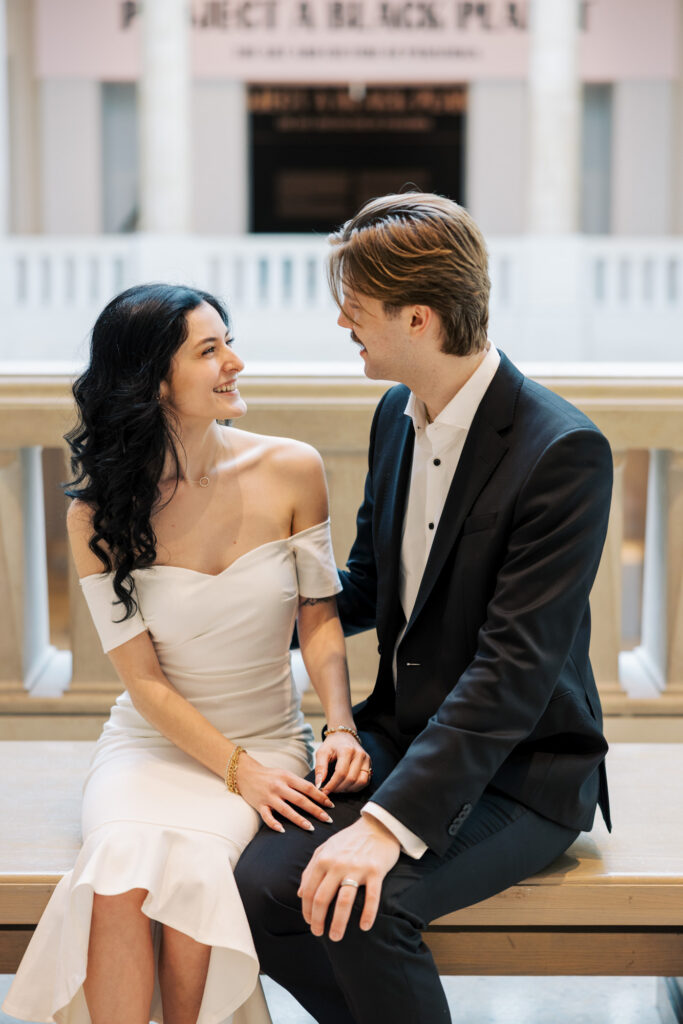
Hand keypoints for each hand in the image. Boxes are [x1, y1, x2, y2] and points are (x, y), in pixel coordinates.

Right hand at [237, 754, 334, 832]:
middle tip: (328, 819)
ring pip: (286, 810)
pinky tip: (282, 830)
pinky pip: (267, 816)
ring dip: (300, 820)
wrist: (245, 773)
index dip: (320, 796)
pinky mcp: (259, 805)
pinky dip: (274, 824)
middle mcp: (279, 786)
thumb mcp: (285, 774)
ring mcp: (269, 796)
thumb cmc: (269, 775)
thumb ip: (298, 783)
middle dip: (316, 810)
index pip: (308, 788)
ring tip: (311, 828)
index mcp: (288, 777)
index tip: (330, 805)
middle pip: (300, 800)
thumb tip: (317, 793)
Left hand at [298, 816, 399, 940]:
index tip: (310, 923)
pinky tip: (365, 927)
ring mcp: (357, 867)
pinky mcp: (375, 871)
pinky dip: (368, 914)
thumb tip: (299, 894)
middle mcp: (337, 864)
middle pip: (322, 898)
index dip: (307, 911)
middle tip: (319, 934)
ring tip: (336, 937)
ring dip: (338, 923)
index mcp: (323, 859)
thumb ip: (311, 869)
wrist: (378, 825)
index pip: (309, 891)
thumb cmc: (350, 839)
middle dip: (318, 920)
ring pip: (344, 901)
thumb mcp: (326, 848)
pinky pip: (371, 897)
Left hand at [315, 731, 371, 793]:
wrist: (344, 736)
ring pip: (361, 781)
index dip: (332, 785)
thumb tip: (319, 783)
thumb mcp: (322, 752)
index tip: (325, 791)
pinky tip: (347, 786)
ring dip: (348, 789)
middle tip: (330, 790)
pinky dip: (356, 787)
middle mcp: (359, 754)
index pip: (341, 773)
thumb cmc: (332, 745)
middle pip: (351, 779)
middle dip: (339, 788)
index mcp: (347, 750)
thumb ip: (320, 767)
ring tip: (338, 788)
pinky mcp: (369, 764)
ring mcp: (366, 759)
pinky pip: (366, 781)